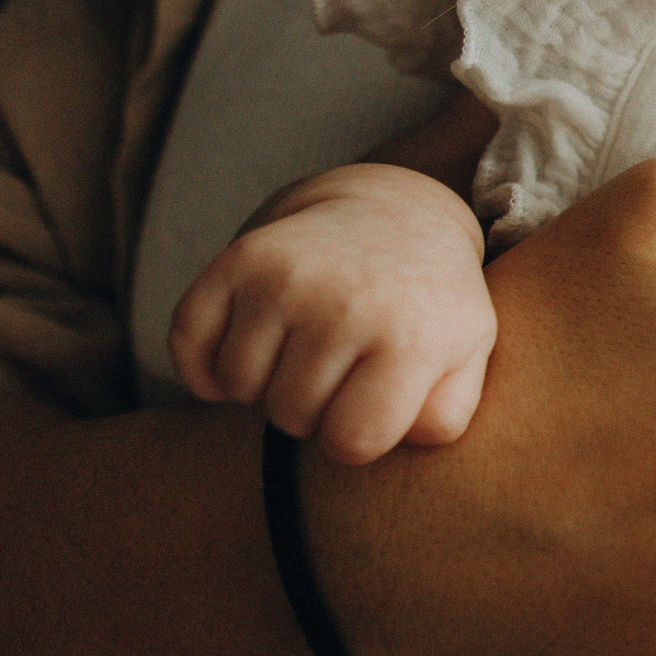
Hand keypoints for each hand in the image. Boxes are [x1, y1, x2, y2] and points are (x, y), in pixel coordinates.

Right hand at [171, 164, 495, 464]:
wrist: (395, 214)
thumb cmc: (428, 303)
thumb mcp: (466, 355)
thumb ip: (442, 415)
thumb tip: (374, 441)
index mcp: (411, 338)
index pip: (351, 441)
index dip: (353, 440)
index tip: (365, 411)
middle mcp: (345, 305)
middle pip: (291, 417)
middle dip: (310, 411)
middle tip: (336, 373)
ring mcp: (286, 279)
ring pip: (238, 385)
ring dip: (261, 386)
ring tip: (301, 354)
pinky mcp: (238, 258)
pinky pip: (189, 343)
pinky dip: (205, 365)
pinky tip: (244, 352)